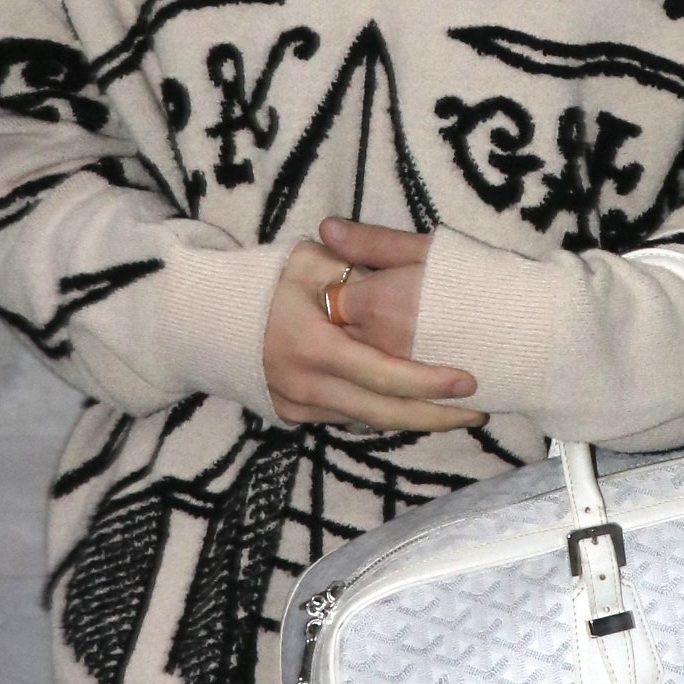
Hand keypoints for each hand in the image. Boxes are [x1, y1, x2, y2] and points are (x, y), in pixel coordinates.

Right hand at [263, 235, 482, 432]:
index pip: (382, 374)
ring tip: (458, 414)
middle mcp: (305, 384)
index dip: (427, 383)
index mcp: (313, 345)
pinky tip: (413, 407)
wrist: (203, 318)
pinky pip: (347, 418)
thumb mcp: (309, 261)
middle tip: (479, 413)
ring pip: (368, 421)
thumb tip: (405, 277)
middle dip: (435, 417)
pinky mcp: (292, 414)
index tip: (468, 382)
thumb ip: (357, 268)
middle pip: (384, 413)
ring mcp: (297, 405)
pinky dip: (381, 413)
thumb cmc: (265, 281)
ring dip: (414, 420)